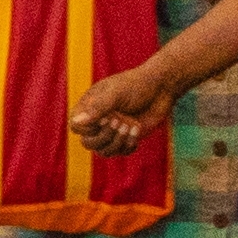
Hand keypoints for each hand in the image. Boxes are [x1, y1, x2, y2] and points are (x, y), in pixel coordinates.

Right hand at [67, 63, 189, 158]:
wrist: (161, 87)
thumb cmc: (136, 85)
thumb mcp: (116, 93)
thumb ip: (97, 108)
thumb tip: (77, 122)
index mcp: (89, 106)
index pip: (76, 127)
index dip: (88, 128)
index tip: (105, 117)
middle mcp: (98, 120)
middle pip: (88, 143)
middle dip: (104, 137)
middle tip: (120, 122)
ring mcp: (112, 130)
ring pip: (104, 151)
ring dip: (118, 142)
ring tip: (130, 125)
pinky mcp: (126, 138)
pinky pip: (121, 152)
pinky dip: (129, 144)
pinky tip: (138, 128)